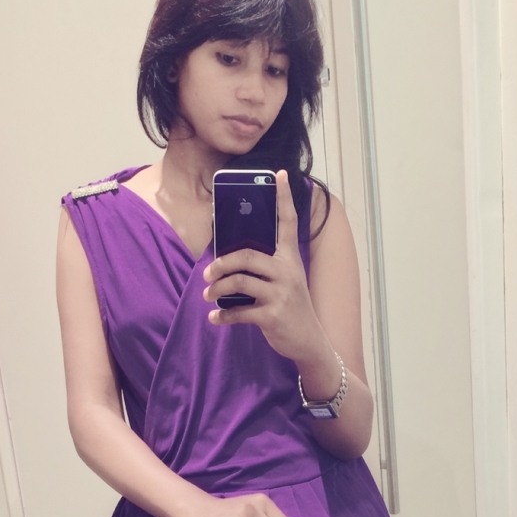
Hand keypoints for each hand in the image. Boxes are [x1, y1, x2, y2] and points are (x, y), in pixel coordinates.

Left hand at [202, 170, 319, 362]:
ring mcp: (281, 294)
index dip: (284, 198)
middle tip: (207, 273)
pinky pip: (239, 312)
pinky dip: (222, 316)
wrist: (309, 341)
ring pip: (239, 282)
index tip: (278, 174)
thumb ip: (267, 266)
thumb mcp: (286, 281)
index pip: (288, 222)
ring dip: (216, 289)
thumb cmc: (291, 307)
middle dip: (221, 264)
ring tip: (208, 295)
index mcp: (290, 259)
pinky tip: (215, 318)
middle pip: (246, 256)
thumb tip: (231, 258)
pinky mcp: (273, 316)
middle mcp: (287, 272)